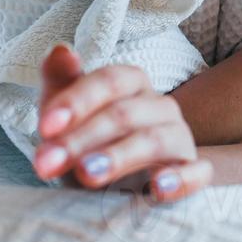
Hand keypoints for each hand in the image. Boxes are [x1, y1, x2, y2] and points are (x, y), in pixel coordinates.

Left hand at [33, 43, 212, 203]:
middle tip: (46, 164)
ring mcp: (180, 139)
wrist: (119, 191)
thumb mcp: (67, 120)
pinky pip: (196, 172)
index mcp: (133, 85)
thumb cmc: (90, 147)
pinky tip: (158, 189)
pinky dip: (180, 179)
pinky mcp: (194, 173)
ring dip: (119, 156)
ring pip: (154, 141)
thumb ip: (61, 84)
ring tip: (86, 174)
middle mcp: (160, 106)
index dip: (77, 100)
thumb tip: (59, 50)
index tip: (44, 127)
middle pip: (125, 113)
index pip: (111, 80)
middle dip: (81, 138)